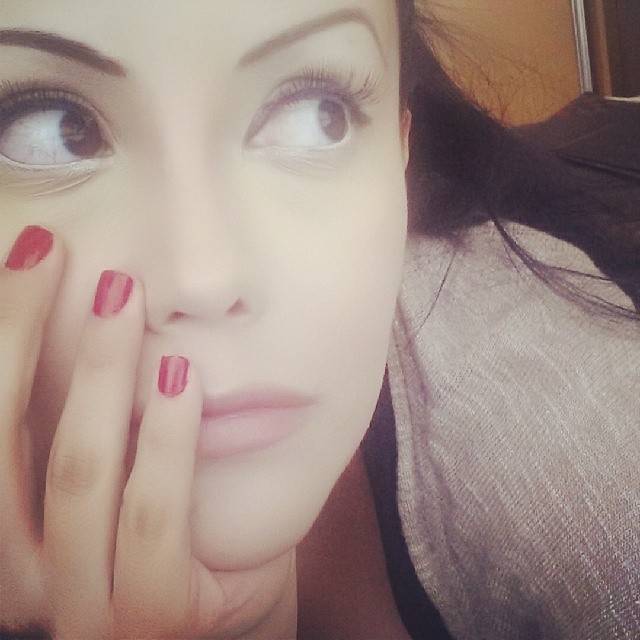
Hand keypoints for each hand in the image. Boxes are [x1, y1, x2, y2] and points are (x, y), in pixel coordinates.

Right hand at [0, 227, 295, 639]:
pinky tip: (181, 376)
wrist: (227, 604)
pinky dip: (164, 441)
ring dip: (97, 375)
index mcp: (4, 538)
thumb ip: (76, 423)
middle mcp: (20, 579)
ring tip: (122, 298)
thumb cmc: (159, 527)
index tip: (32, 254)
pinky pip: (152, 518)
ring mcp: (83, 608)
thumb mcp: (102, 479)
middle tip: (66, 259)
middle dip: (24, 336)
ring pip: (77, 475)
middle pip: (2, 445)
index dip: (0, 336)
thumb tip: (66, 316)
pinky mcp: (157, 614)